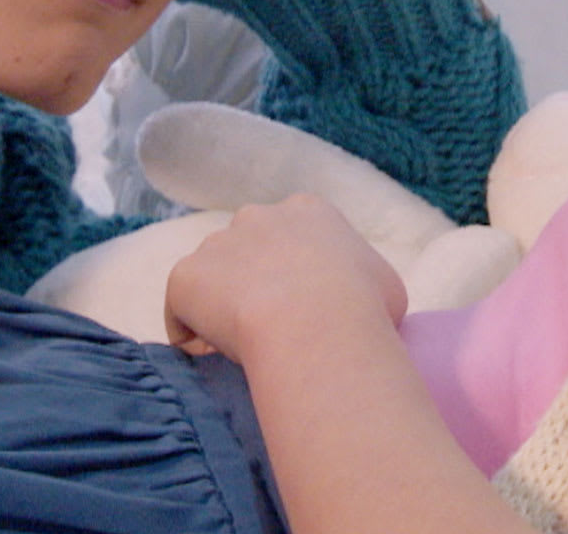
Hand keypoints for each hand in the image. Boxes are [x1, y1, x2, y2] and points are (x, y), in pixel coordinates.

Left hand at [164, 193, 408, 360]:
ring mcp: (217, 244)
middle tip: (272, 329)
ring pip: (213, 280)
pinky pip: (180, 310)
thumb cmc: (362, 309)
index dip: (293, 277)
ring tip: (243, 348)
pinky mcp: (185, 276)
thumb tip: (358, 300)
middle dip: (254, 285)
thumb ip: (362, 280)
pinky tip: (214, 356)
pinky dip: (192, 334)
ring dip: (222, 309)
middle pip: (247, 251)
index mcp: (309, 211)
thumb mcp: (387, 287)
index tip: (300, 311)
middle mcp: (258, 216)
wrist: (315, 326)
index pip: (292, 238)